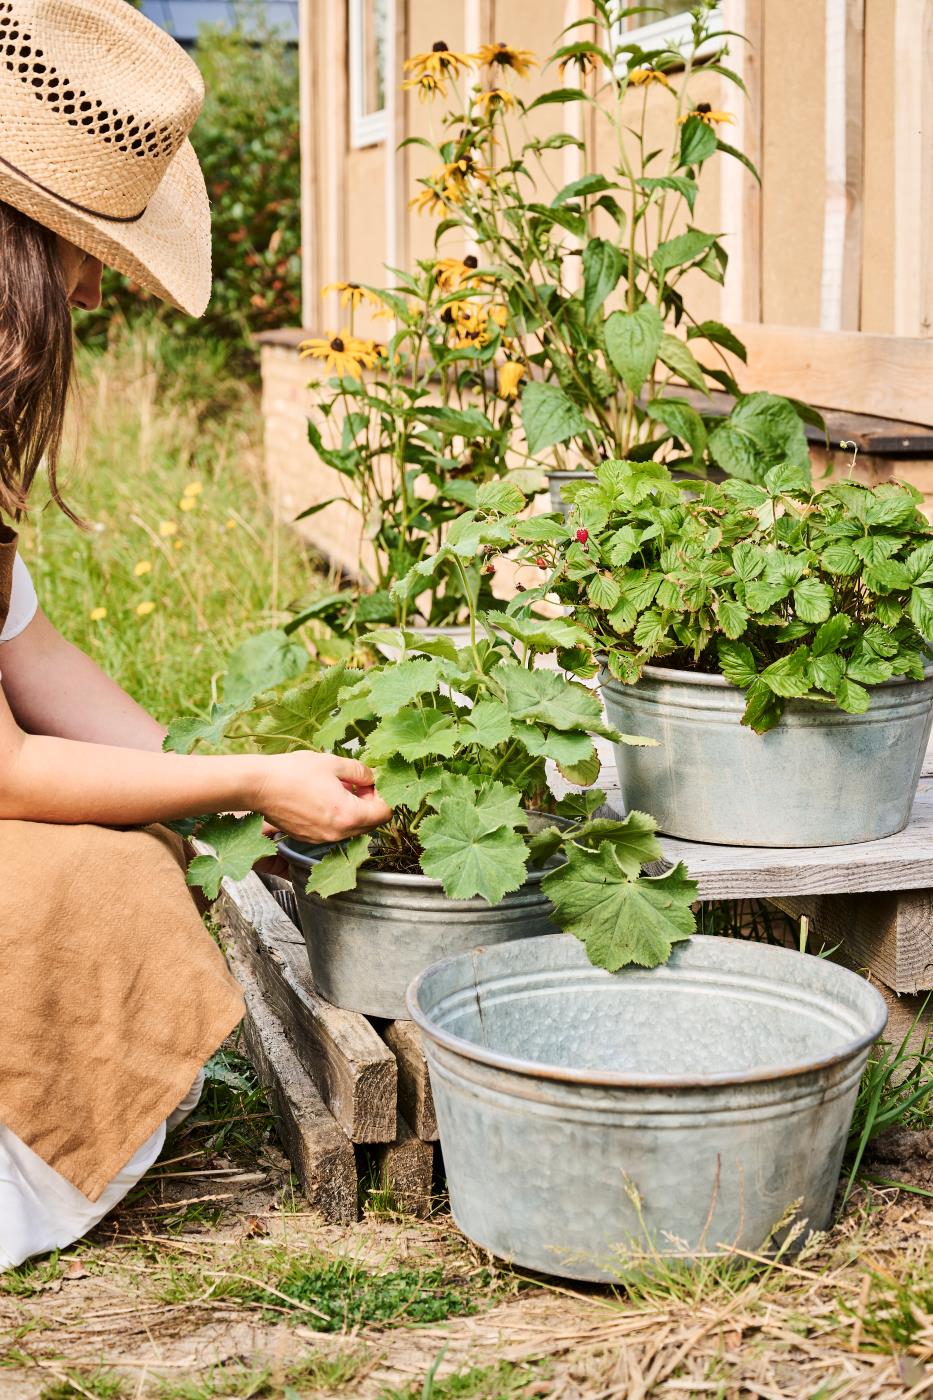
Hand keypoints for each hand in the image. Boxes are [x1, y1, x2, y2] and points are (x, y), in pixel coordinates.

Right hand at [252, 751, 391, 844]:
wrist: (259, 786)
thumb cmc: (293, 773)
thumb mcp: (333, 763)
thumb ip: (360, 771)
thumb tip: (372, 777)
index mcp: (348, 815)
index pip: (384, 814)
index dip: (383, 796)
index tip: (374, 783)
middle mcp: (337, 833)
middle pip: (370, 824)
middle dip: (369, 804)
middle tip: (358, 784)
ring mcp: (322, 839)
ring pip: (352, 829)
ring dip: (353, 811)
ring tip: (339, 789)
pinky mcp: (309, 839)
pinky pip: (334, 831)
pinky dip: (337, 818)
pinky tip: (324, 799)